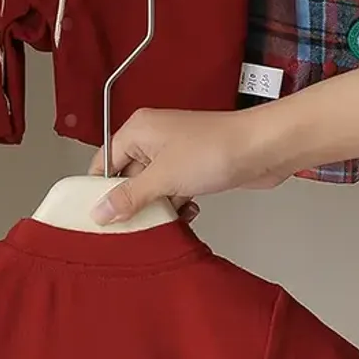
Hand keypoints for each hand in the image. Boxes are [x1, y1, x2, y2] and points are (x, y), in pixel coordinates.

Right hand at [88, 107, 290, 224]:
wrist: (262, 149)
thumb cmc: (215, 149)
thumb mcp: (163, 178)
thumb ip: (129, 197)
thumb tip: (100, 212)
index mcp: (138, 131)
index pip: (104, 162)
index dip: (99, 190)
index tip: (97, 217)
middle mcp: (153, 139)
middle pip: (127, 178)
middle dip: (132, 204)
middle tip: (131, 228)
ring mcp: (175, 154)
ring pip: (152, 189)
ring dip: (158, 208)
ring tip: (165, 221)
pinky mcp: (193, 168)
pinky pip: (174, 191)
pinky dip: (177, 205)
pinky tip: (187, 213)